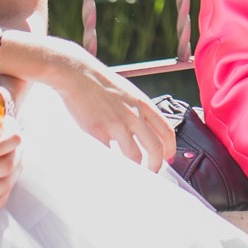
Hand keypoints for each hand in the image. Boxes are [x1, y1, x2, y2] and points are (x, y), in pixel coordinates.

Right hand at [27, 39, 173, 170]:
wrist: (78, 73)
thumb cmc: (100, 82)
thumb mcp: (128, 91)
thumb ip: (138, 110)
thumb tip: (146, 129)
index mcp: (143, 104)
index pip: (166, 131)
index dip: (170, 148)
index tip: (167, 158)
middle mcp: (133, 115)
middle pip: (154, 149)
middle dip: (155, 166)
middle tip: (151, 172)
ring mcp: (116, 124)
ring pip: (134, 157)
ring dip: (135, 170)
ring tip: (131, 173)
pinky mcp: (98, 132)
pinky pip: (110, 157)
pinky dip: (113, 166)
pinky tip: (112, 169)